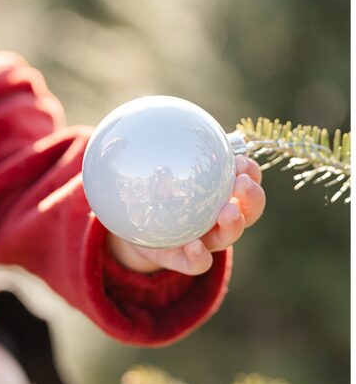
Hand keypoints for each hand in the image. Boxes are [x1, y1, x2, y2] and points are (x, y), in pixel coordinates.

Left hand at [107, 155, 266, 275]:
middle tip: (243, 183)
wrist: (131, 228)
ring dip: (233, 225)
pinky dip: (199, 257)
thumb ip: (153, 148)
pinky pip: (196, 264)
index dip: (250, 172)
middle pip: (247, 211)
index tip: (242, 160)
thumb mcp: (152, 167)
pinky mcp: (183, 261)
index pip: (244, 181)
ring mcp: (204, 242)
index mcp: (218, 194)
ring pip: (228, 237)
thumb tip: (139, 119)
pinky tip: (194, 246)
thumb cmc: (149, 190)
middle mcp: (217, 219)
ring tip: (228, 212)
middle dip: (252, 198)